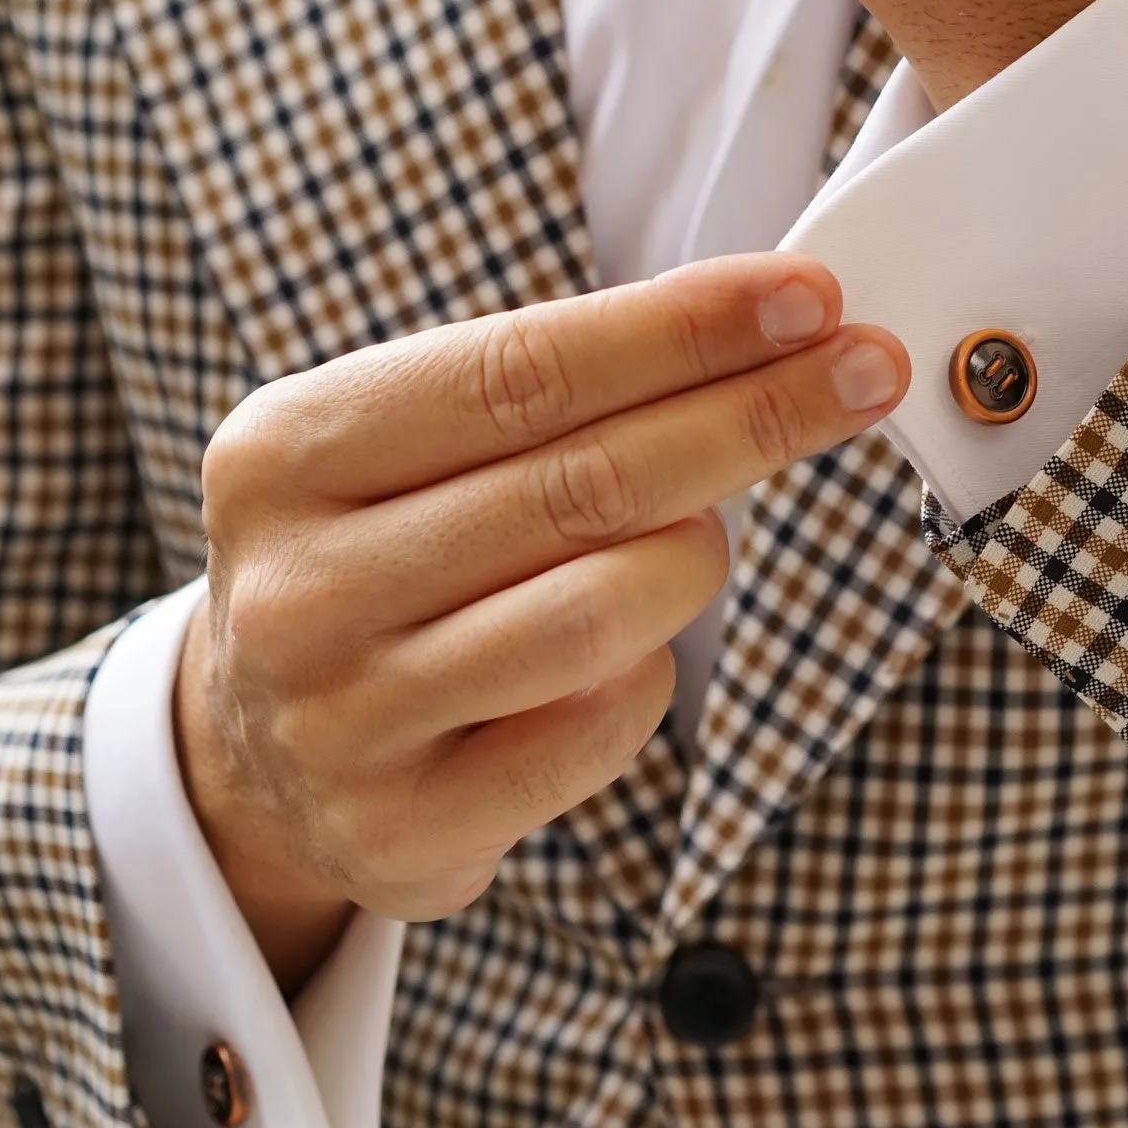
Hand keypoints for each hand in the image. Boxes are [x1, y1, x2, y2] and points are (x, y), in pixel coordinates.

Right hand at [175, 257, 906, 984]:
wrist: (263, 753)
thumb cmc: (384, 558)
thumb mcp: (405, 447)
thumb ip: (546, 390)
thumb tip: (767, 328)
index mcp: (286, 453)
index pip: (521, 370)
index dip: (680, 331)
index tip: (808, 297)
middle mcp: (295, 587)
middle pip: (581, 484)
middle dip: (750, 417)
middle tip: (865, 373)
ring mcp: (340, 720)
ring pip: (597, 613)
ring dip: (692, 562)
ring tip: (700, 539)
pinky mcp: (401, 830)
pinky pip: (598, 732)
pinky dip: (648, 680)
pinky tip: (635, 655)